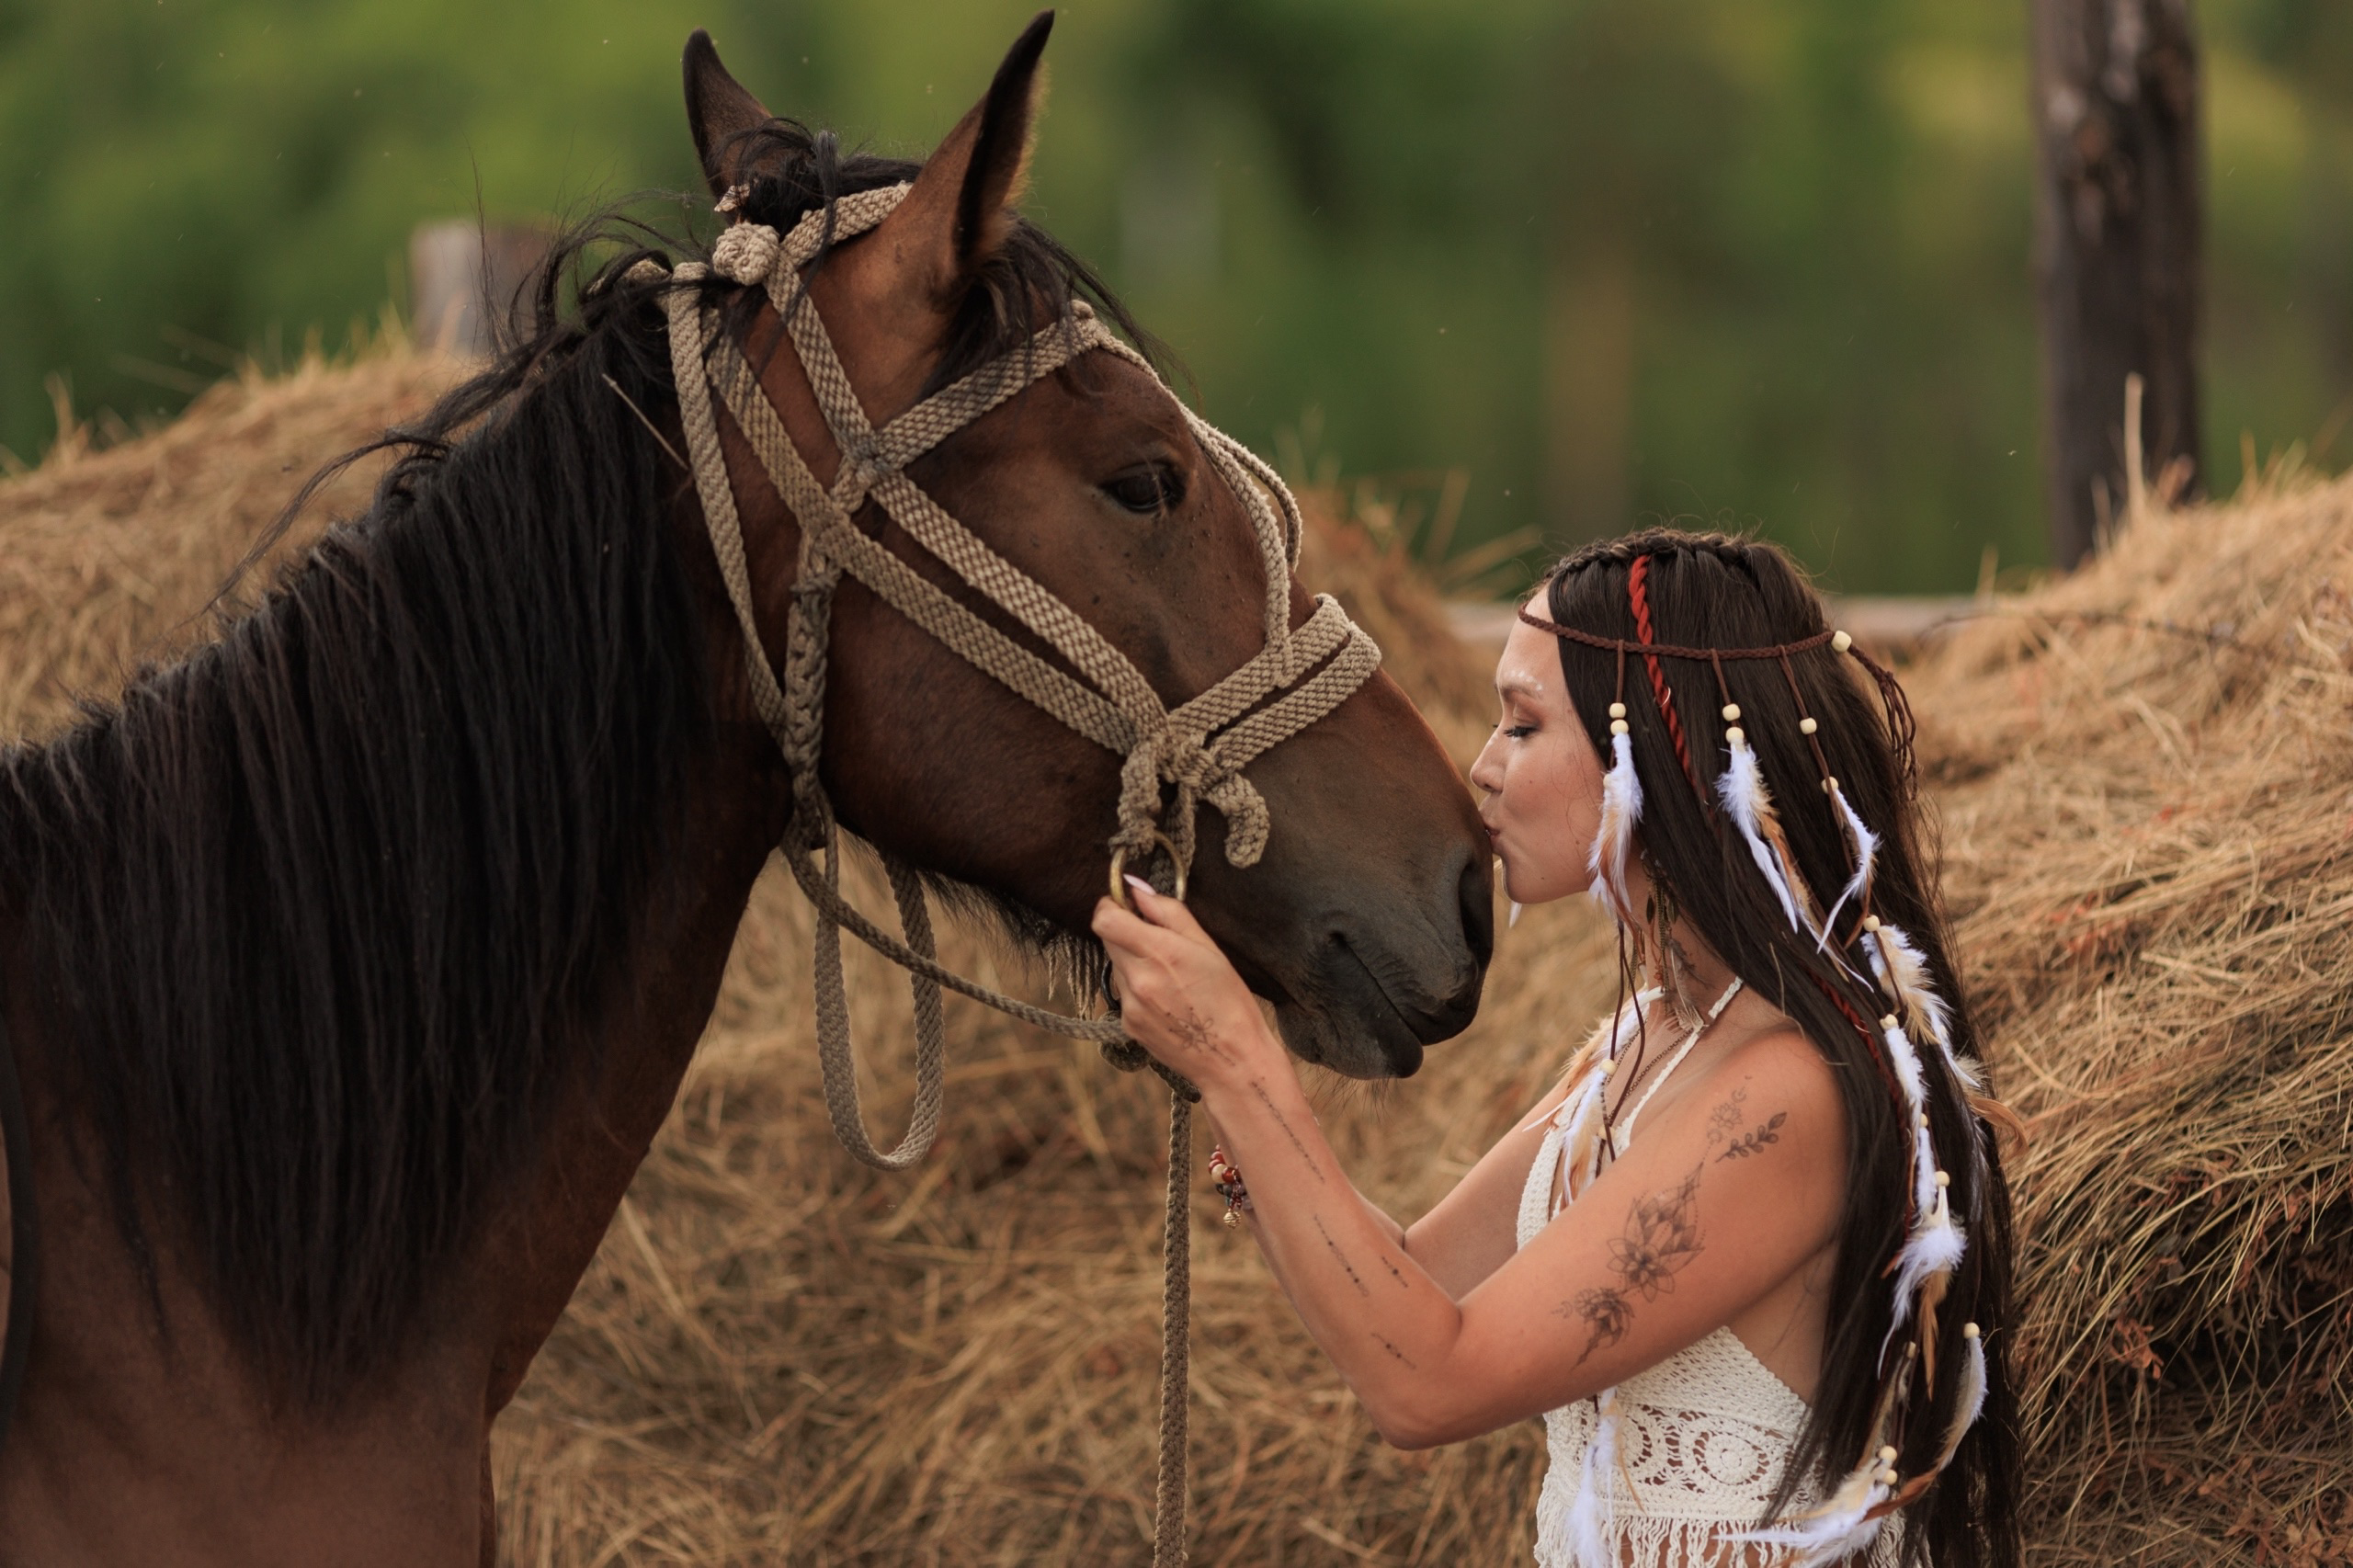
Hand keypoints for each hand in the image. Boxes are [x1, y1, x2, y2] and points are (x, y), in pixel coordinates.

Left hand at [1091, 877, 1280, 1092]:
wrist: (1230, 1060)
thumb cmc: (1229, 1001)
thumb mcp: (1208, 947)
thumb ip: (1169, 912)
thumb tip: (1136, 888)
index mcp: (1159, 953)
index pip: (1104, 919)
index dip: (1110, 906)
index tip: (1125, 905)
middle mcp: (1137, 979)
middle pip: (1107, 939)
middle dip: (1125, 931)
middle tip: (1156, 940)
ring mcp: (1129, 1005)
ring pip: (1115, 966)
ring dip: (1132, 961)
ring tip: (1169, 976)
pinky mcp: (1127, 1025)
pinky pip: (1123, 993)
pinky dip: (1138, 988)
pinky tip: (1167, 999)